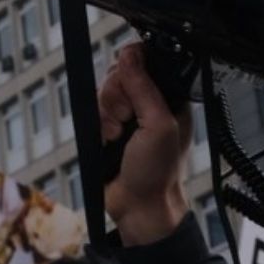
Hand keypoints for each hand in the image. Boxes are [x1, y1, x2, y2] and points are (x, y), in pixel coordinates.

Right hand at [98, 42, 192, 244]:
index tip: (129, 87)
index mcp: (169, 99)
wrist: (138, 207)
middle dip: (116, 98)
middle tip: (127, 120)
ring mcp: (128, 117)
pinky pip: (94, 111)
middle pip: (119, 75)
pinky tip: (108, 141)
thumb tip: (130, 56)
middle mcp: (148, 104)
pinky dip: (97, 125)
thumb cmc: (157, 174)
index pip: (145, 62)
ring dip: (106, 115)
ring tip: (117, 136)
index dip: (132, 69)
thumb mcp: (157, 126)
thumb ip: (144, 89)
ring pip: (104, 93)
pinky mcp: (109, 128)